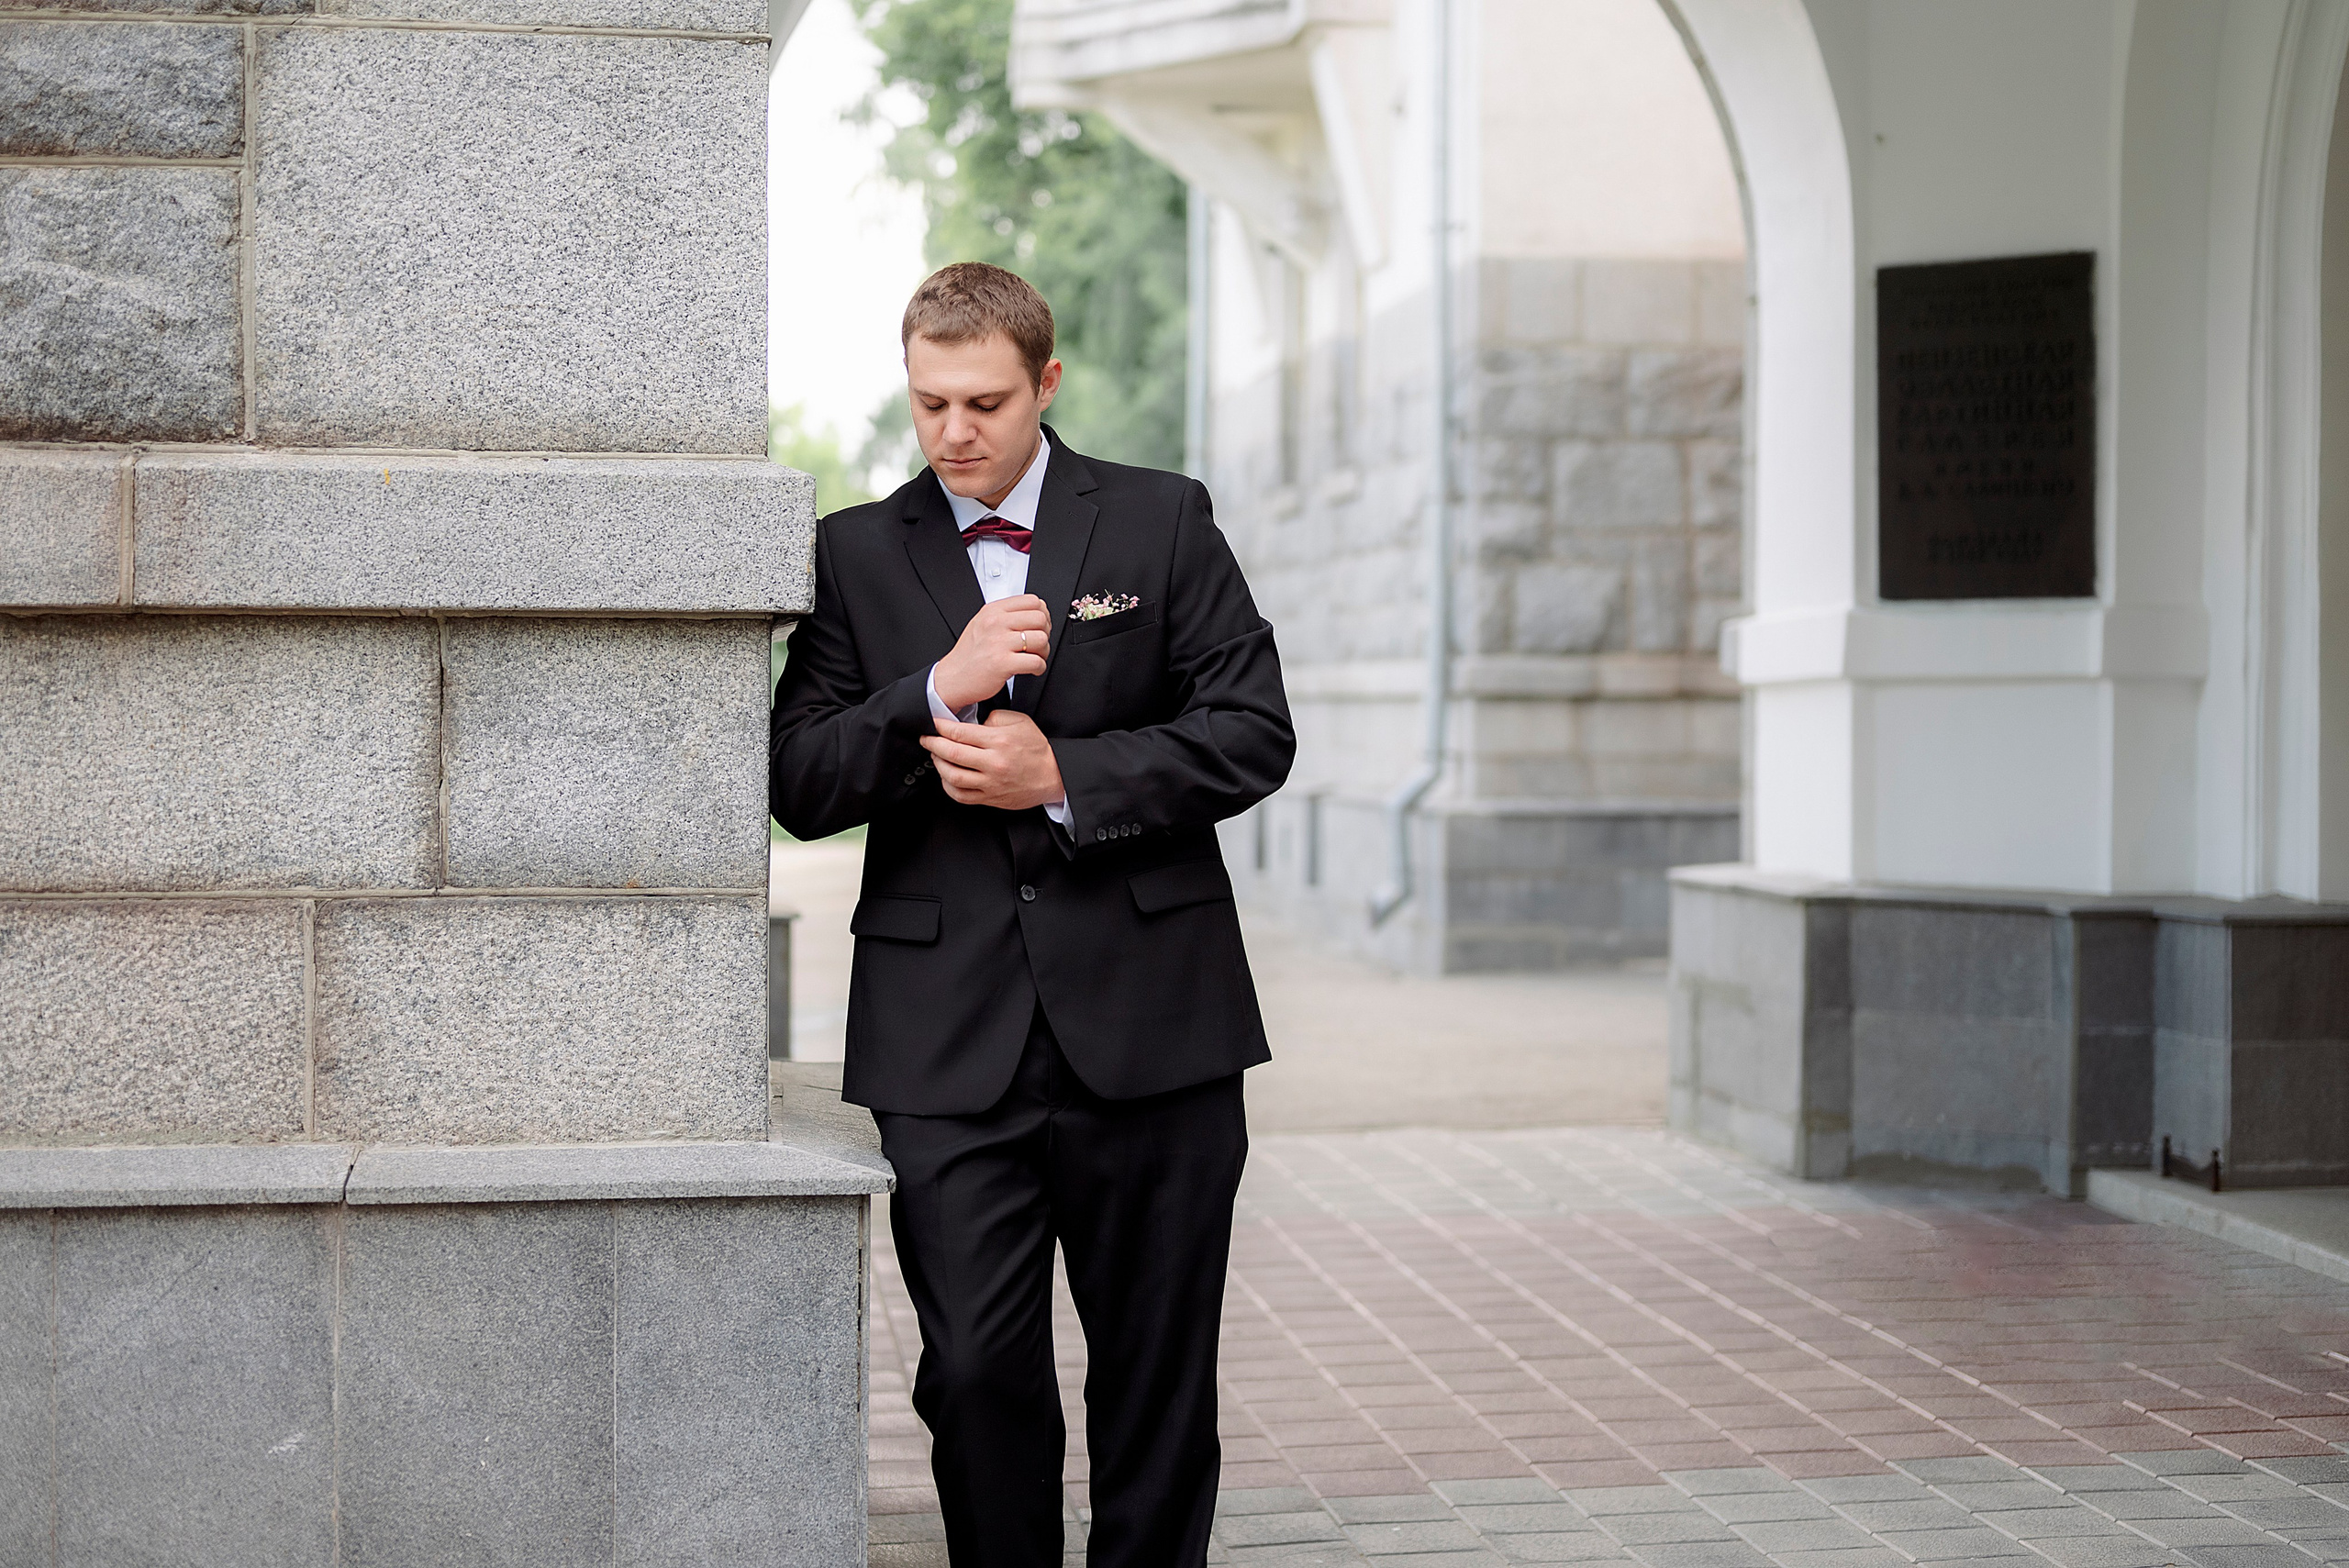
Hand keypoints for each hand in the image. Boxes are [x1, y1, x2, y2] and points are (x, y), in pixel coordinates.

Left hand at [919, 711, 1066, 811]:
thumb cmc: (1036, 749)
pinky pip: (961, 796)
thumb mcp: (1020, 721)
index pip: (960, 732)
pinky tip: (947, 776)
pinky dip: (948, 786)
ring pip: (953, 776)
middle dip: (932, 744)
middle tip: (926, 739)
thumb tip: (972, 723)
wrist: (1053, 776)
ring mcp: (991, 783)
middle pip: (952, 753)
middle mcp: (993, 763)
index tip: (933, 723)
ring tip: (936, 756)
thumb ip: (994, 718)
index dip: (940, 726)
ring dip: (938, 765)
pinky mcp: (990, 798)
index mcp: (999, 741)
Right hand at [933, 595, 1049, 711]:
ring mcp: (998, 643)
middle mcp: (995, 623)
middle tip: (1038, 644)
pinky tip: (1032, 669)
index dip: (1042, 614)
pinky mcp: (1002, 663)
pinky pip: (1036, 662)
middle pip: (1040, 619)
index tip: (1040, 626)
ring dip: (1044, 652)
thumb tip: (1035, 612)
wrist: (953, 678)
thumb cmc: (970, 654)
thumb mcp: (982, 624)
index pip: (1032, 601)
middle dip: (1045, 633)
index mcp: (993, 611)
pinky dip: (1040, 667)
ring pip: (1041, 639)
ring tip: (1035, 657)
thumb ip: (1005, 615)